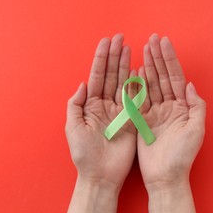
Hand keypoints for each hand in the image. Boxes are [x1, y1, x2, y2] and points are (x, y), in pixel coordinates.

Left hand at [65, 33, 136, 191]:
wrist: (101, 174)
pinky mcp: (133, 119)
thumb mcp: (73, 127)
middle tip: (120, 37)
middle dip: (115, 56)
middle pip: (112, 75)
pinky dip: (138, 84)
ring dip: (126, 65)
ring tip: (130, 47)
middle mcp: (107, 104)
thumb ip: (75, 104)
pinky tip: (139, 70)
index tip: (106, 41)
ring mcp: (121, 111)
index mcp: (91, 105)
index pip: (97, 76)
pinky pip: (136, 99)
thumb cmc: (84, 153)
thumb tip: (83, 83)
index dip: (101, 58)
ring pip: (124, 83)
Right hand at [136, 34, 205, 191]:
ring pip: (151, 85)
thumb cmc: (182, 156)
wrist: (165, 177)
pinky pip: (139, 99)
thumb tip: (189, 84)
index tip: (164, 42)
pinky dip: (136, 85)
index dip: (170, 60)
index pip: (175, 77)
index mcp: (183, 107)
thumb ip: (196, 106)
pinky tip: (135, 70)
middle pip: (162, 77)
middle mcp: (170, 107)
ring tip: (143, 48)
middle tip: (152, 39)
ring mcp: (155, 112)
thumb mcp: (196, 130)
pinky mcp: (142, 120)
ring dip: (147, 66)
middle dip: (157, 58)